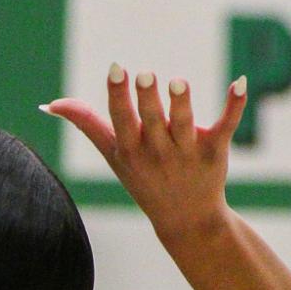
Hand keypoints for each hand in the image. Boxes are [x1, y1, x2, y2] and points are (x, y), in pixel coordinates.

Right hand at [46, 66, 247, 240]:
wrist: (186, 220)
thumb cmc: (144, 179)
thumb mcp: (113, 155)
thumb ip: (87, 124)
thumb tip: (50, 104)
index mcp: (132, 151)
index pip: (123, 121)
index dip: (118, 96)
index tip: (117, 69)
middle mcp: (158, 152)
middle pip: (154, 122)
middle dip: (149, 100)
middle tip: (146, 76)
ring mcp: (188, 152)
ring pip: (185, 125)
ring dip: (182, 104)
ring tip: (178, 83)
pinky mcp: (216, 150)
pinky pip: (226, 126)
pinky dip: (234, 105)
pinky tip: (239, 82)